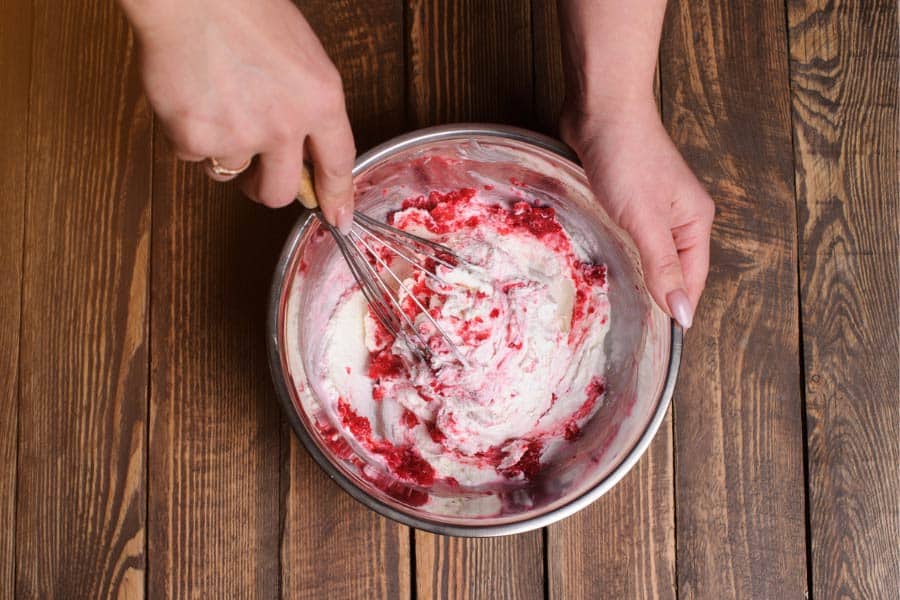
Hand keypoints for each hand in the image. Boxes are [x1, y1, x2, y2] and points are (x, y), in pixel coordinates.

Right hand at [123, 0, 354, 229]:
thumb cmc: (244, 10)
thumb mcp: (302, 55)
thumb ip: (307, 104)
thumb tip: (301, 146)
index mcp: (320, 100)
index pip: (337, 165)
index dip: (337, 198)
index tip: (337, 218)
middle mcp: (285, 126)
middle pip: (279, 192)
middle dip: (267, 189)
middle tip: (256, 174)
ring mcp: (239, 136)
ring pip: (231, 173)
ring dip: (222, 150)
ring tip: (214, 101)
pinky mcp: (195, 139)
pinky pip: (192, 156)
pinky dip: (187, 134)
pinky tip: (189, 94)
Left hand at [560, 99, 714, 327]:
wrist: (602, 109)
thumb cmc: (627, 159)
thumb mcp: (646, 220)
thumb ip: (663, 267)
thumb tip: (683, 312)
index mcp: (695, 222)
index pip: (693, 279)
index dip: (676, 307)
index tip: (656, 337)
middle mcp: (680, 216)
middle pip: (673, 268)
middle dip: (655, 293)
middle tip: (630, 325)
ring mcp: (654, 205)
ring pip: (649, 252)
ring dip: (637, 272)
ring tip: (617, 302)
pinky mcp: (628, 197)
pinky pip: (630, 234)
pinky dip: (621, 250)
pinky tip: (605, 264)